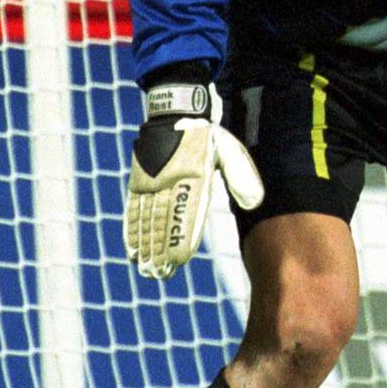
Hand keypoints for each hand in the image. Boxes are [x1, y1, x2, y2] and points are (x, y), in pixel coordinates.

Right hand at [125, 83, 264, 278]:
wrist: (176, 113)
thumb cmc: (208, 137)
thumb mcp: (231, 152)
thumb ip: (242, 177)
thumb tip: (254, 203)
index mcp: (194, 178)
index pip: (187, 213)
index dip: (181, 237)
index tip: (179, 260)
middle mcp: (170, 183)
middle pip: (163, 222)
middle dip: (160, 250)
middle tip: (160, 274)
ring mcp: (151, 184)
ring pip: (147, 220)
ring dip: (145, 246)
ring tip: (145, 269)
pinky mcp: (139, 182)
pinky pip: (134, 210)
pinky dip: (131, 231)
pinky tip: (131, 249)